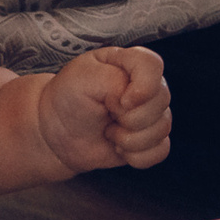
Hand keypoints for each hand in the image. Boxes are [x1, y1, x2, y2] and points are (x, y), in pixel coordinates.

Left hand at [39, 47, 171, 172]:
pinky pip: (161, 150)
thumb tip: (136, 102)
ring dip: (130, 139)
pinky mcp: (151, 138)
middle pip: (161, 100)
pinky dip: (137, 156)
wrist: (57, 134)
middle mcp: (144, 85)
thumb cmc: (67, 100)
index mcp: (127, 63)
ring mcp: (150, 112)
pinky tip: (118, 148)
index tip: (122, 101)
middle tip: (106, 116)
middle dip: (130, 118)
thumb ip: (114, 80)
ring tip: (108, 132)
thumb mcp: (82, 79)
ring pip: (162, 129)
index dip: (144, 86)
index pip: (152, 64)